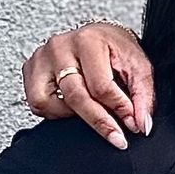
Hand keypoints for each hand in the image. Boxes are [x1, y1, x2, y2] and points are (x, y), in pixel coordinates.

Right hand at [22, 23, 156, 149]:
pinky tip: (72, 106)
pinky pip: (36, 102)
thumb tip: (141, 125)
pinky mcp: (31, 68)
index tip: (132, 124)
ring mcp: (41, 58)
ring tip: (91, 112)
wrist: (100, 37)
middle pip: (75, 96)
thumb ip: (143, 96)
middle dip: (99, 121)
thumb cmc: (117, 49)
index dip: (119, 109)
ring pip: (47, 102)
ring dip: (70, 115)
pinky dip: (53, 111)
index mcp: (88, 41)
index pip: (101, 86)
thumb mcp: (138, 67)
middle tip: (116, 136)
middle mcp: (60, 47)